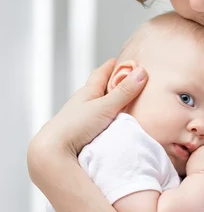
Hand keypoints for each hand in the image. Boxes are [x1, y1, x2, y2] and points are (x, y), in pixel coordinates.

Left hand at [28, 60, 147, 185]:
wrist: (53, 150)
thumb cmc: (76, 125)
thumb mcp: (105, 107)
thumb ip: (123, 92)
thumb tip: (142, 72)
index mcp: (87, 92)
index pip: (100, 73)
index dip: (112, 66)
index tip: (123, 60)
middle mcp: (82, 103)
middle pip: (98, 88)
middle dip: (112, 83)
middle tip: (127, 81)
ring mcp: (81, 118)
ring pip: (97, 105)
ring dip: (109, 103)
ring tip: (124, 104)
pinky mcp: (81, 133)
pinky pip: (97, 120)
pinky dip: (106, 118)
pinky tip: (112, 124)